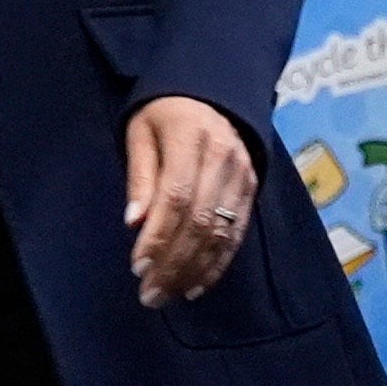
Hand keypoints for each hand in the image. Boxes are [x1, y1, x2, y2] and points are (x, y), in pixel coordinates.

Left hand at [124, 96, 257, 306]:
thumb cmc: (165, 114)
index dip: (158, 236)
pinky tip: (196, 285)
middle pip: (200, 221)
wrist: (212, 91)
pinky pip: (236, 233)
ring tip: (168, 294)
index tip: (137, 267)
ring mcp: (243, 174)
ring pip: (220, 233)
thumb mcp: (140, 134)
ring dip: (193, 270)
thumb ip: (140, 178)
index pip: (176, 197)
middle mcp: (223, 157)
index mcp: (191, 138)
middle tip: (150, 294)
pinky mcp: (252, 188)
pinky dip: (216, 264)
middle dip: (173, 264)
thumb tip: (134, 223)